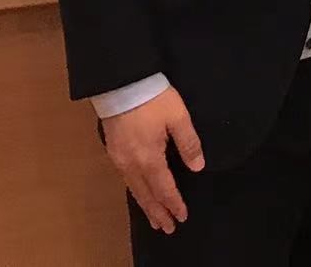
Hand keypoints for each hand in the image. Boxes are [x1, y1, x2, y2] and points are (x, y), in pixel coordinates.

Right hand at [101, 86, 204, 234]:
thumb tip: (197, 167)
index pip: (164, 188)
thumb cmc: (153, 98)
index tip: (182, 217)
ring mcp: (119, 158)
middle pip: (146, 195)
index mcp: (150, 157)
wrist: (121, 84)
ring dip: (145, 205)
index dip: (174, 203)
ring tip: (154, 219)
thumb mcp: (178, 117)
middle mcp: (132, 163)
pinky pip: (126, 179)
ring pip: (134, 189)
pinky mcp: (113, 150)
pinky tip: (139, 193)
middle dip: (158, 212)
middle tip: (167, 228)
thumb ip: (188, 143)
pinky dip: (135, 192)